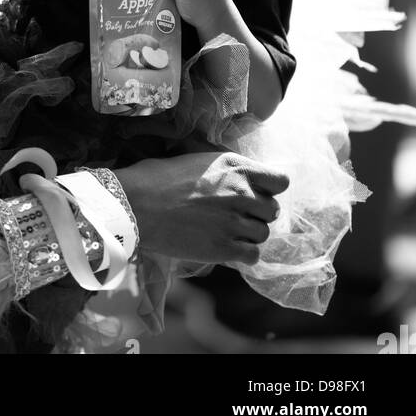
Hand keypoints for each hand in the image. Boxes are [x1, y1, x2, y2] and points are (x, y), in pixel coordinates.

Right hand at [118, 151, 288, 265]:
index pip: (280, 182)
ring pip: (263, 234)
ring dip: (248, 235)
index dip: (270, 190)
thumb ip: (226, 171)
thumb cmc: (157, 178)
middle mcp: (240, 192)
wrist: (135, 204)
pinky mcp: (224, 248)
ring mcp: (233, 221)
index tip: (256, 194)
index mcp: (234, 166)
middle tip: (236, 216)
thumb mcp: (197, 159)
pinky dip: (242, 254)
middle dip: (257, 214)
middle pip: (272, 210)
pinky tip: (224, 247)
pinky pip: (252, 256)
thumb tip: (240, 179)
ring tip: (226, 231)